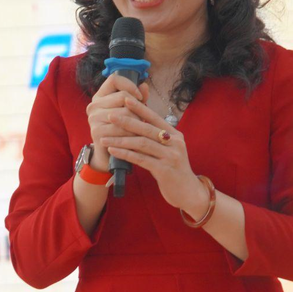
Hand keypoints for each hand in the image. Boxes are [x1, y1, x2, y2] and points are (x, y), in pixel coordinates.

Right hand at [85, 74, 150, 171]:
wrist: (111, 156)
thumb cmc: (124, 131)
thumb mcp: (132, 112)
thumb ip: (138, 99)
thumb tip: (145, 86)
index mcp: (101, 96)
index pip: (114, 79)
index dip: (130, 85)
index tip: (140, 97)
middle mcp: (94, 105)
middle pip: (123, 97)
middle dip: (137, 109)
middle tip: (141, 120)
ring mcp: (93, 118)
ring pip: (125, 113)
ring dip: (137, 123)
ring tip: (139, 131)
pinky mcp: (97, 131)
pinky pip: (122, 128)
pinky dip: (132, 134)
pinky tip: (134, 139)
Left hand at [101, 96, 208, 216]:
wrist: (188, 192)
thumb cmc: (174, 169)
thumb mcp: (169, 150)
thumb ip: (156, 137)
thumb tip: (137, 122)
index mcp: (176, 134)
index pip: (155, 117)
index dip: (140, 107)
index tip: (125, 99)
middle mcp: (175, 143)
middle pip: (147, 129)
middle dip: (127, 121)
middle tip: (110, 116)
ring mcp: (171, 156)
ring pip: (142, 144)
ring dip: (121, 139)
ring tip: (104, 137)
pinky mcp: (165, 170)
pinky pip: (141, 159)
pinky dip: (125, 154)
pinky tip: (113, 150)